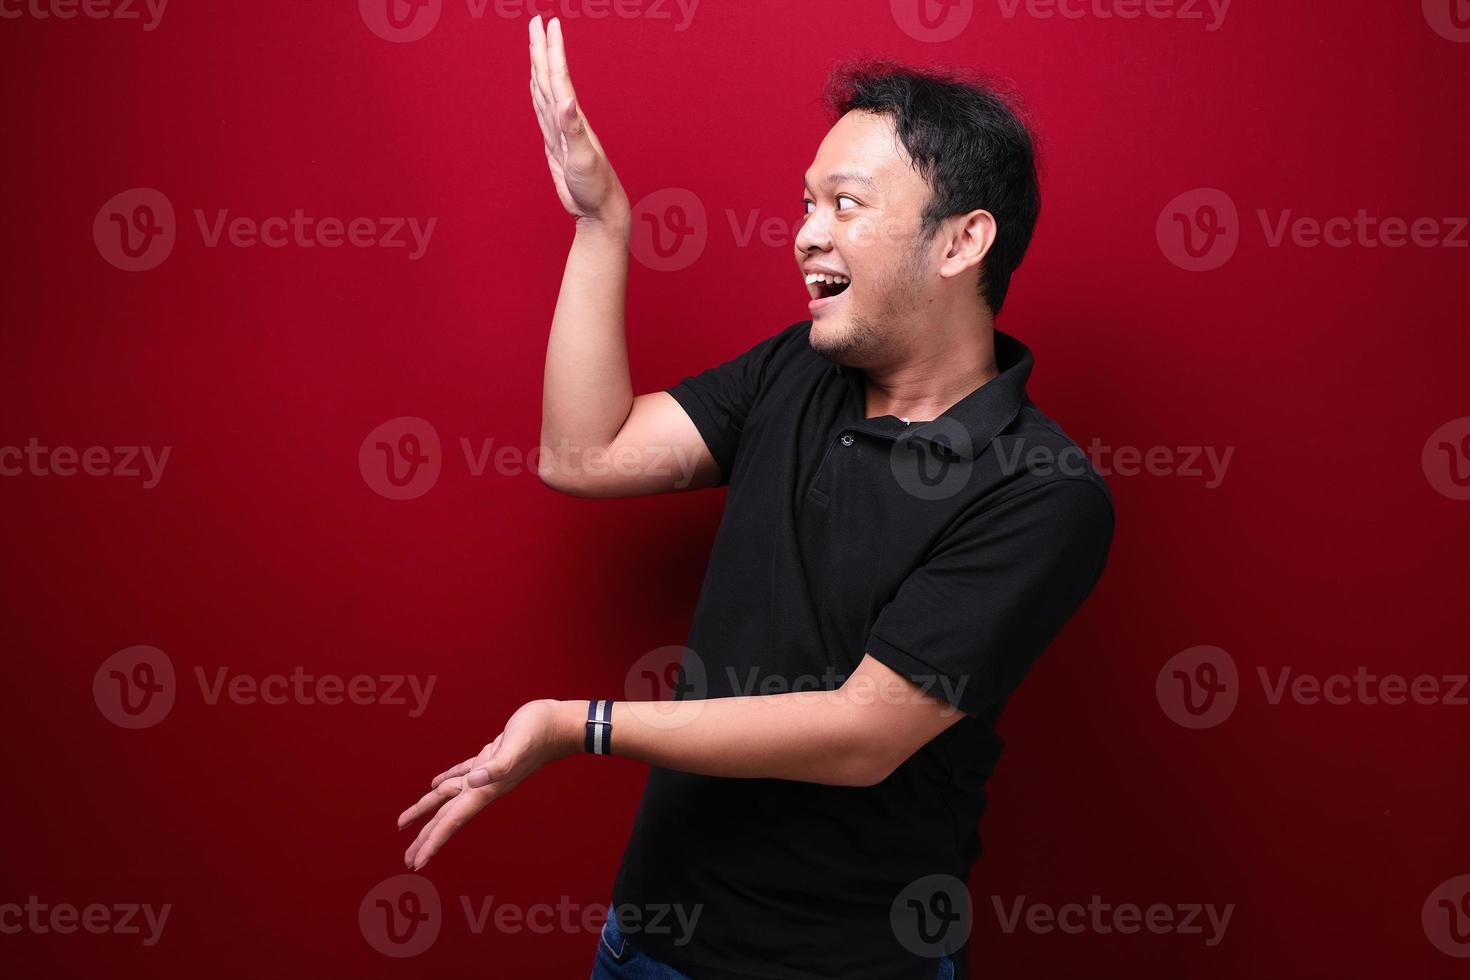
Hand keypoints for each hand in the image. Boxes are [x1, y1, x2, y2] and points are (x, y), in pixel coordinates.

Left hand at [397, 698, 576, 870]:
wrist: (559, 724)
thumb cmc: (539, 733)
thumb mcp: (515, 747)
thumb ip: (496, 766)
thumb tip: (474, 781)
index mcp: (485, 789)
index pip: (452, 820)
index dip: (432, 842)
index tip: (417, 862)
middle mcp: (483, 786)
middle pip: (447, 817)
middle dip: (426, 837)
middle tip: (408, 858)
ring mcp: (486, 774)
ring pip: (449, 797)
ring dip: (428, 810)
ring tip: (407, 822)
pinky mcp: (490, 758)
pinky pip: (462, 775)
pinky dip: (446, 780)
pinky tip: (436, 784)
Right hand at [528, 15, 629, 225]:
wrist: (598, 209)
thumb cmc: (595, 187)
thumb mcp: (584, 159)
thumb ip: (573, 130)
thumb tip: (565, 102)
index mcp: (572, 119)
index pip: (558, 77)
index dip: (552, 50)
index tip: (547, 24)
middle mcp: (566, 119)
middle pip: (549, 77)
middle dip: (541, 49)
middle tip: (536, 21)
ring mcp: (560, 131)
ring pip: (545, 91)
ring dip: (539, 67)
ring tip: (535, 46)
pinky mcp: (555, 144)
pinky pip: (542, 113)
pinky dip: (537, 95)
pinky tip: (536, 87)